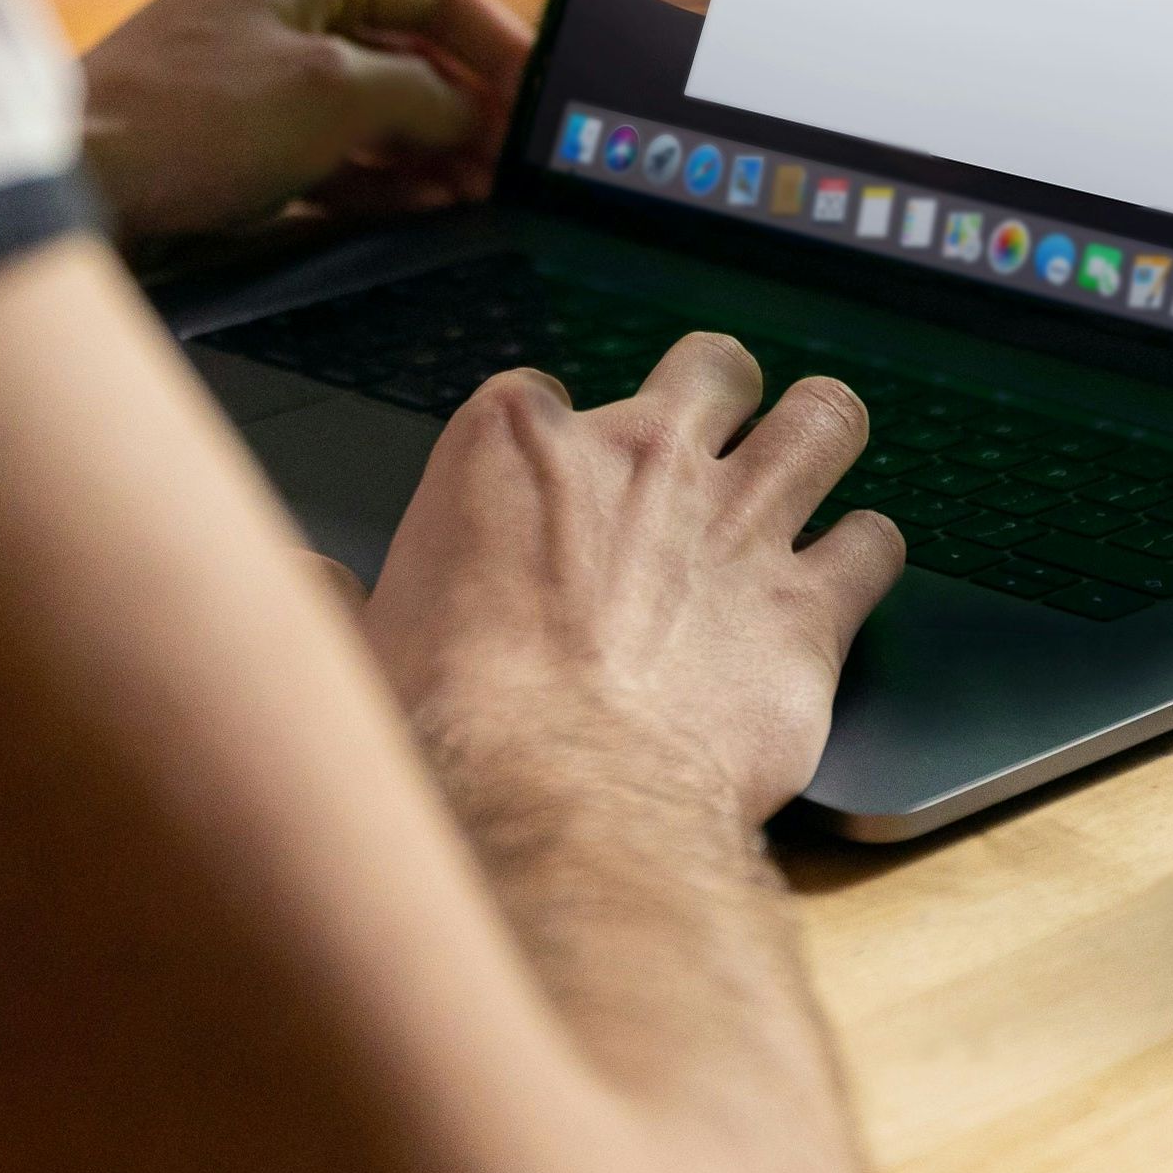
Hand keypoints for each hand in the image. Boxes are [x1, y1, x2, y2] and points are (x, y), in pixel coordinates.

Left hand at [81, 0, 532, 245]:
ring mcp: (265, 73)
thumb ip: (423, 96)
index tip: (540, 98)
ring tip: (481, 193)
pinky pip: (340, 149)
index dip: (500, 44)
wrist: (75, 184)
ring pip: (379, 107)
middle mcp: (285, 7)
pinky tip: (428, 205)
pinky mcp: (247, 135)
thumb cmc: (190, 119)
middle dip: (469, 109)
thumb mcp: (334, 95)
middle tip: (516, 162)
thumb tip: (474, 115)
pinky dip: (386, 176)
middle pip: (412, 52)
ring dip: (434, 150)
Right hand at [363, 334, 905, 832]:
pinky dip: (867, 555)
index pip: (545, 393)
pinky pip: (876, 542)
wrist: (553, 802)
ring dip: (823, 435)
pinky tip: (850, 575)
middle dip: (720, 395)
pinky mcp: (811, 605)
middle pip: (712, 369)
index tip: (553, 491)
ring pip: (824, 419)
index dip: (556, 442)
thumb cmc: (446, 732)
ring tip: (816, 459)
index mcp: (517, 447)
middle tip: (714, 441)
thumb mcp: (354, 647)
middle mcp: (643, 458)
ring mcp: (740, 521)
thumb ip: (332, 597)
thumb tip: (296, 582)